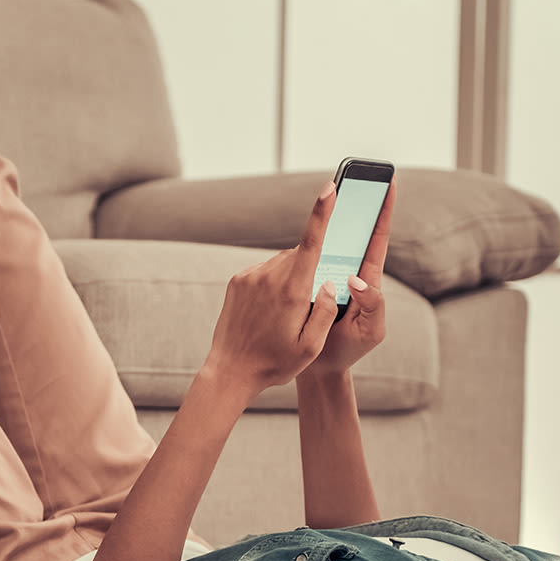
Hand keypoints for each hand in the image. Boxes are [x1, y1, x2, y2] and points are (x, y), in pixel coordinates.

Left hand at [204, 180, 341, 395]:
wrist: (230, 372)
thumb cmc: (275, 363)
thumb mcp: (310, 347)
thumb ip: (325, 311)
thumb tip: (328, 282)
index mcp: (292, 291)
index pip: (310, 242)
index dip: (321, 212)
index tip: (329, 188)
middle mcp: (269, 277)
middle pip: (300, 256)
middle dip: (311, 270)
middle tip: (305, 308)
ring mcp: (250, 277)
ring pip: (283, 263)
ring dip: (291, 279)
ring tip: (283, 315)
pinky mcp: (238, 281)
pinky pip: (265, 271)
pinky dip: (274, 284)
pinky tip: (268, 312)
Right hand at [301, 179, 393, 379]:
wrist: (320, 368)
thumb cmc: (350, 349)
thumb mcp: (372, 331)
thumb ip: (373, 305)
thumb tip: (356, 278)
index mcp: (368, 279)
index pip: (377, 239)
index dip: (384, 212)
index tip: (390, 184)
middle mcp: (348, 272)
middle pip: (352, 232)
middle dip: (354, 203)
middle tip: (354, 176)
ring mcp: (326, 276)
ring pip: (326, 244)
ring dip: (327, 221)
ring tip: (330, 196)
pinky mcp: (307, 283)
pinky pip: (305, 261)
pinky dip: (304, 247)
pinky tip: (303, 233)